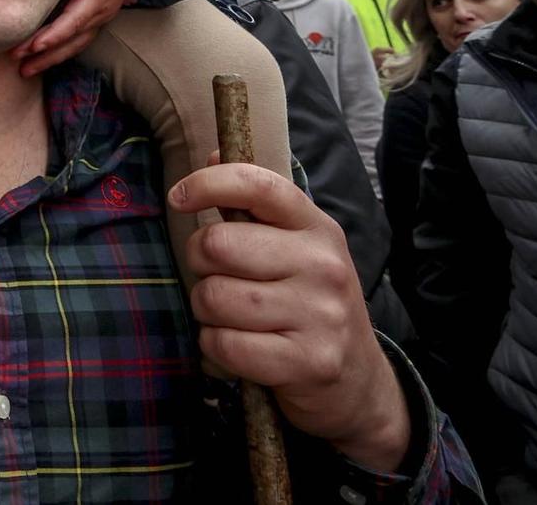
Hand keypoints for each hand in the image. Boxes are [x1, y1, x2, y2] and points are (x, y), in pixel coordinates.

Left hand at [9, 0, 142, 75]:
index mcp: (97, 1)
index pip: (72, 23)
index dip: (52, 37)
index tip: (33, 47)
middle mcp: (99, 15)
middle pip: (70, 41)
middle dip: (45, 55)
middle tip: (20, 65)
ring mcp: (98, 20)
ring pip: (74, 46)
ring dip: (50, 59)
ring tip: (26, 69)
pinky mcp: (95, 20)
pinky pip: (77, 42)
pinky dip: (60, 52)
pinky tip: (44, 58)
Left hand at [171, 162, 412, 473]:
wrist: (358, 381)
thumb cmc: (308, 303)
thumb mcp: (294, 248)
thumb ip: (254, 207)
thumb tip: (212, 155)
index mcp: (317, 227)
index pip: (258, 185)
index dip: (208, 183)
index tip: (179, 197)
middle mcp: (323, 265)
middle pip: (218, 244)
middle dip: (199, 264)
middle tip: (217, 278)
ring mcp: (321, 315)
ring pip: (214, 297)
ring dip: (206, 311)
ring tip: (231, 316)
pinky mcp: (309, 361)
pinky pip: (224, 344)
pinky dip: (215, 347)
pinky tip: (236, 346)